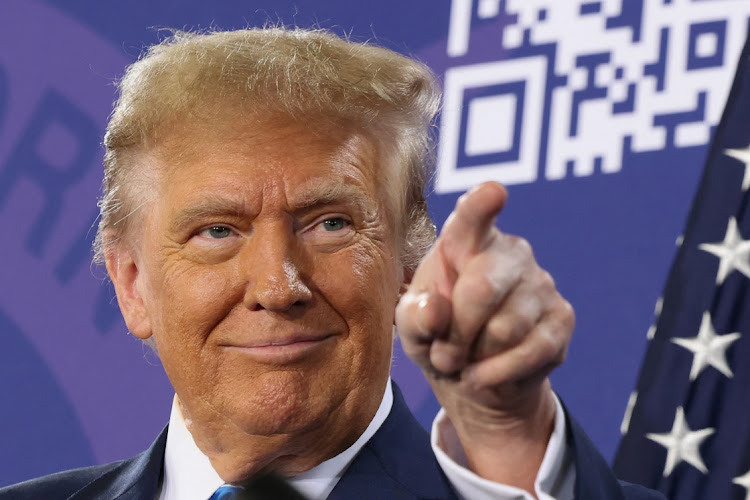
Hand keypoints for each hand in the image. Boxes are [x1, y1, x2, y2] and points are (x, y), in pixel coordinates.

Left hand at [395, 182, 574, 488]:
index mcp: (465, 242)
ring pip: (505, 328)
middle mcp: (510, 252)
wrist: (474, 379)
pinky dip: (498, 374)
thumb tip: (435, 312)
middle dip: (456, 333)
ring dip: (476, 358)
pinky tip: (486, 375)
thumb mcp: (412, 328)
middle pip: (482, 288)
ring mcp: (541, 283)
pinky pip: (530, 351)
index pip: (472, 217)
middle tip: (443, 356)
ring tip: (465, 362)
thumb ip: (416, 317)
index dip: (482, 205)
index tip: (493, 193)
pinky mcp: (562, 318)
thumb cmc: (437, 337)